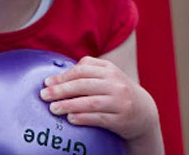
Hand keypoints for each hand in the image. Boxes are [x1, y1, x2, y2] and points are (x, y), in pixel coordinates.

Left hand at [39, 56, 158, 140]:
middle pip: (83, 85)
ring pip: (90, 102)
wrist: (144, 111)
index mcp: (109, 69)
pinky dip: (83, 118)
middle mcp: (115, 83)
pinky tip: (71, 119)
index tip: (47, 83)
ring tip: (53, 109)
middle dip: (61, 90)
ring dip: (69, 105)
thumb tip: (58, 76)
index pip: (82, 69)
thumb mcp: (106, 75)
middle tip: (44, 95)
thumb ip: (88, 70)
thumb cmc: (116, 90)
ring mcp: (120, 101)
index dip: (63, 76)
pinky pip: (100, 118)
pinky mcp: (122, 119)